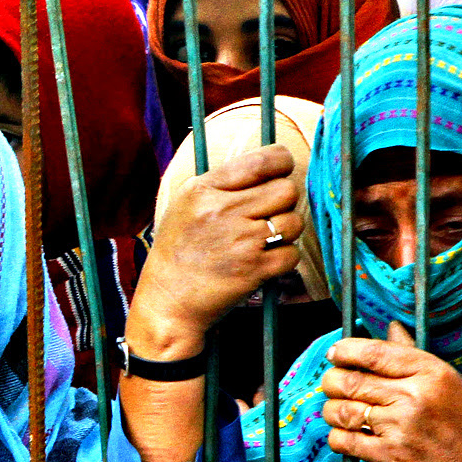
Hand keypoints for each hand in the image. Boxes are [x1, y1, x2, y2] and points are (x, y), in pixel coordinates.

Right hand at [129, 144, 301, 357]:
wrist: (167, 301)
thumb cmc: (177, 251)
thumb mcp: (186, 205)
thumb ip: (223, 183)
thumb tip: (271, 167)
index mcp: (204, 189)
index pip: (264, 160)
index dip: (282, 164)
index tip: (279, 174)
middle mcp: (222, 211)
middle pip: (287, 190)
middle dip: (282, 203)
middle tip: (265, 216)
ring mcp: (241, 241)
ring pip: (294, 221)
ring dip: (285, 233)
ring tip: (261, 242)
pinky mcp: (254, 269)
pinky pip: (292, 254)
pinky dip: (282, 260)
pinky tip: (261, 263)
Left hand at [319, 322, 461, 461]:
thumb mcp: (451, 384)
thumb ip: (415, 355)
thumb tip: (391, 327)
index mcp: (431, 372)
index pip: (372, 352)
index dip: (344, 351)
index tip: (334, 353)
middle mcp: (414, 396)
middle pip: (348, 380)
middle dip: (332, 382)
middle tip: (334, 387)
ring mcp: (400, 426)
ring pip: (340, 410)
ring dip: (332, 412)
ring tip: (341, 413)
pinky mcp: (390, 454)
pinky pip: (344, 440)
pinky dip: (338, 437)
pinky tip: (348, 437)